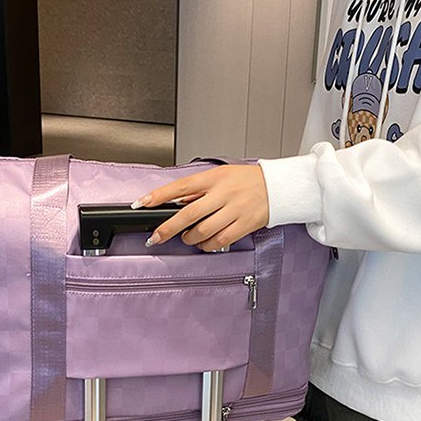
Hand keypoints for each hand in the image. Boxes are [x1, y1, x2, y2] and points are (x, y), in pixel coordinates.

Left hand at [131, 164, 269, 250]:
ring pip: (203, 231)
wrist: (278, 188)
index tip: (142, 203)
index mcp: (214, 178)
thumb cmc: (246, 180)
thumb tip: (175, 201)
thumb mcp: (220, 175)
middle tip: (156, 237)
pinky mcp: (244, 225)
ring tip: (186, 238)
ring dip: (190, 238)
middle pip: (189, 213)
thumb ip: (198, 188)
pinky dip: (207, 245)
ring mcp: (234, 210)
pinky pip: (220, 240)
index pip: (181, 186)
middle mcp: (223, 194)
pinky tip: (203, 243)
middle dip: (168, 228)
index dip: (159, 195)